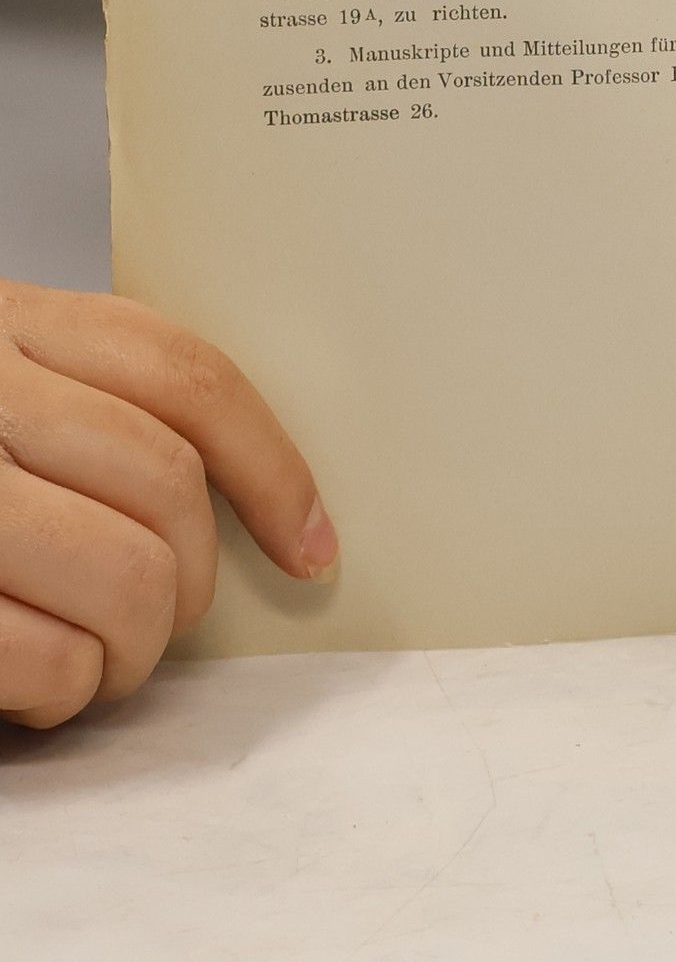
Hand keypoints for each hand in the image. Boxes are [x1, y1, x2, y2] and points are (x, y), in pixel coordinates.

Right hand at [0, 280, 333, 728]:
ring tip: (108, 662)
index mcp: (7, 322)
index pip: (186, 377)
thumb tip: (251, 503)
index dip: (272, 468)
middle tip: (169, 622)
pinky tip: (46, 687)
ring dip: (136, 647)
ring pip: (123, 574)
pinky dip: (63, 688)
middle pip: (165, 490)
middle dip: (195, 581)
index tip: (310, 543)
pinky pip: (35, 652)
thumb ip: (89, 405)